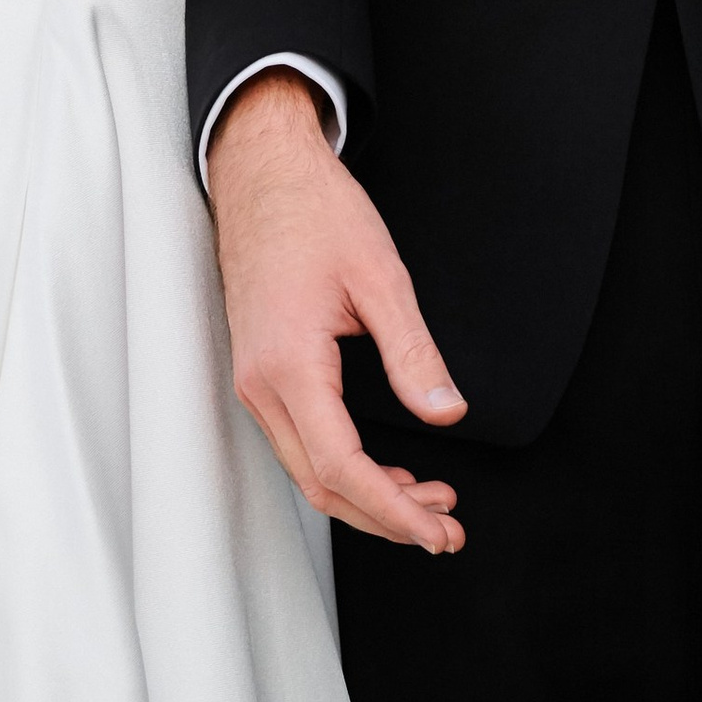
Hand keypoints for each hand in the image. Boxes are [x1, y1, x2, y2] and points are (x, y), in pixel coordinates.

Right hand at [208, 70, 467, 551]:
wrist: (262, 172)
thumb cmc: (315, 212)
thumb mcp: (380, 278)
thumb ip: (414, 354)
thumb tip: (447, 415)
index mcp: (289, 365)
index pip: (343, 469)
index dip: (395, 511)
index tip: (440, 529)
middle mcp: (261, 385)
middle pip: (322, 486)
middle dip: (388, 518)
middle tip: (447, 529)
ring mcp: (254, 382)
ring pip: (308, 471)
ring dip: (368, 497)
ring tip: (431, 503)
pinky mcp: (261, 373)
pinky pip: (301, 443)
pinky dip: (345, 469)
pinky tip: (387, 471)